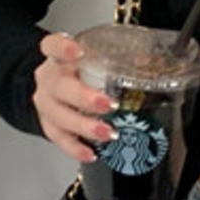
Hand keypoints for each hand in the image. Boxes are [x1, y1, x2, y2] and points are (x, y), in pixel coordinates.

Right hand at [32, 33, 115, 162]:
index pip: (52, 46)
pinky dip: (75, 148)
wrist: (56, 91)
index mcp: (59, 58)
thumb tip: (153, 63)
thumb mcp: (94, 61)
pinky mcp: (49, 126)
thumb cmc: (79, 74)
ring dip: (84, 126)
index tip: (77, 52)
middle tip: (108, 104)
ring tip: (107, 133)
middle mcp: (49, 80)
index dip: (62, 48)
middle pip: (59, 86)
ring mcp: (46, 104)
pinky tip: (91, 153)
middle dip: (84, 97)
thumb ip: (116, 60)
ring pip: (59, 116)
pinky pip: (59, 139)